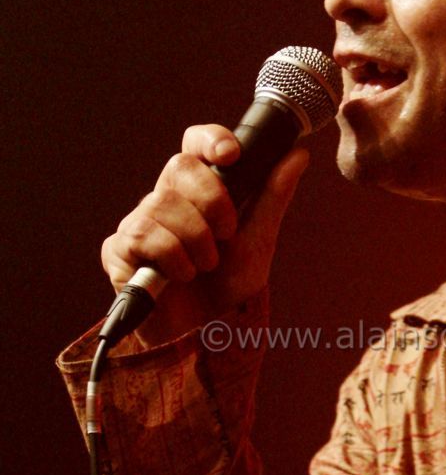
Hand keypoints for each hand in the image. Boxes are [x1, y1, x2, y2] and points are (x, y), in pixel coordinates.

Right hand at [101, 124, 308, 345]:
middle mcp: (165, 199)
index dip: (210, 140)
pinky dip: (173, 259)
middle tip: (227, 234)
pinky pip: (144, 236)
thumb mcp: (258, 240)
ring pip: (163, 204)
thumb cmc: (228, 286)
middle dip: (212, 201)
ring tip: (204, 266)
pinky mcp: (119, 249)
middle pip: (179, 166)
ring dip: (196, 242)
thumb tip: (298, 155)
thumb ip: (273, 197)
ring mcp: (139, 222)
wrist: (206, 334)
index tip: (231, 155)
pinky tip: (180, 277)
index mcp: (197, 190)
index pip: (195, 144)